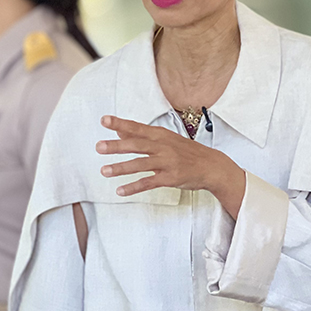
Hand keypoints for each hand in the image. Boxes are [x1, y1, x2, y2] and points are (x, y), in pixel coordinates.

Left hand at [97, 115, 245, 217]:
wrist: (211, 166)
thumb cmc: (186, 152)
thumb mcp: (165, 139)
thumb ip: (142, 136)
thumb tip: (119, 131)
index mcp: (160, 135)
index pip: (137, 128)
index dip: (120, 123)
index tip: (104, 120)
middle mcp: (163, 146)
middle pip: (137, 145)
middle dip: (116, 146)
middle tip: (99, 147)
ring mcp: (167, 162)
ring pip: (140, 164)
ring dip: (121, 168)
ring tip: (104, 171)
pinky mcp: (170, 177)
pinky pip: (149, 182)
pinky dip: (134, 187)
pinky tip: (120, 191)